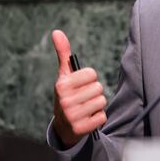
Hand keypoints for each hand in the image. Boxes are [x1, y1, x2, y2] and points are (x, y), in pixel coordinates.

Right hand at [51, 30, 106, 147]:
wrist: (63, 126)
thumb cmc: (67, 95)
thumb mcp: (64, 75)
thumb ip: (63, 53)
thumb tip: (56, 31)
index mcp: (62, 85)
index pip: (92, 73)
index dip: (89, 79)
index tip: (80, 85)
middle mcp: (65, 100)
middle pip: (98, 87)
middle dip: (93, 93)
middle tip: (83, 99)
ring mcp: (72, 116)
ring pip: (102, 101)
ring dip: (96, 105)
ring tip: (85, 108)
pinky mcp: (81, 129)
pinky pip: (102, 116)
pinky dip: (98, 118)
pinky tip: (87, 119)